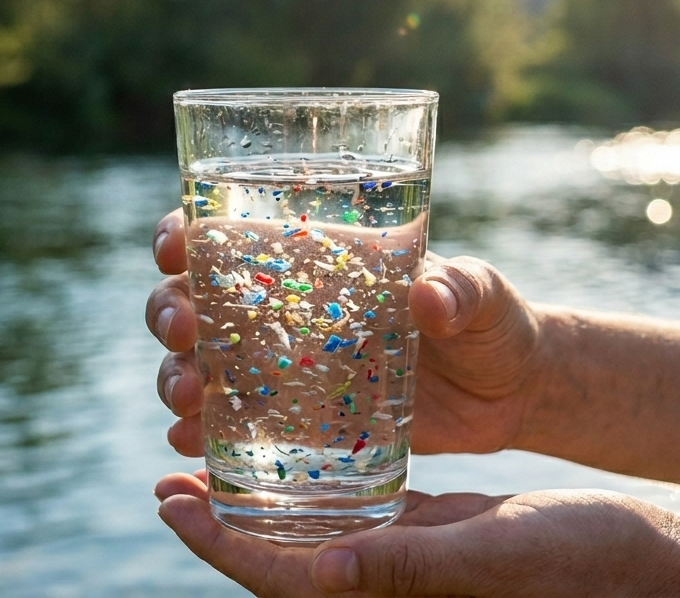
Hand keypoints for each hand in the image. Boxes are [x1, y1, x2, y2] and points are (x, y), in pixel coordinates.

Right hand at [146, 209, 541, 455]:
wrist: (509, 394)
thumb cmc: (492, 323)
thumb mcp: (483, 295)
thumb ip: (462, 289)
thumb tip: (428, 297)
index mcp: (314, 259)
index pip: (227, 234)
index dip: (183, 235)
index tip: (174, 247)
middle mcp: (283, 310)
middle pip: (194, 300)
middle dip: (169, 312)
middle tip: (183, 332)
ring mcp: (284, 369)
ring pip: (199, 365)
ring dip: (174, 376)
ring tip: (186, 398)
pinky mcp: (297, 423)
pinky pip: (230, 428)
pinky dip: (200, 434)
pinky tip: (191, 445)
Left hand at [153, 472, 679, 596]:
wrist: (648, 565)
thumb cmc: (584, 565)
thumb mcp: (495, 555)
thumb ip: (409, 567)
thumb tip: (319, 572)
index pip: (283, 577)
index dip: (221, 544)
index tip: (168, 501)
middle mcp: (387, 585)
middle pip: (282, 557)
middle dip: (223, 521)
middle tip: (169, 475)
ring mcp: (408, 560)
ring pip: (314, 533)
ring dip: (263, 500)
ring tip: (215, 456)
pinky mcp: (431, 532)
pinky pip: (359, 513)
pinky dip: (320, 486)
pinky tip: (302, 451)